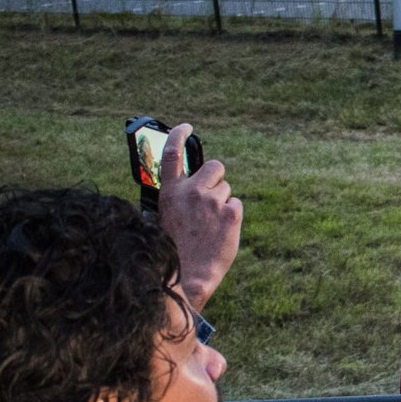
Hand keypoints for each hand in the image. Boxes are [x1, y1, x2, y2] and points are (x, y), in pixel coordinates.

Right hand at [160, 123, 242, 310]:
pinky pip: (236, 204)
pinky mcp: (231, 211)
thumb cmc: (175, 250)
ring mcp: (211, 200)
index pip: (171, 154)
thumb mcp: (165, 219)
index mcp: (169, 191)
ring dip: (222, 201)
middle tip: (211, 197)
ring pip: (226, 188)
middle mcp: (190, 191)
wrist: (190, 274)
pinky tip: (221, 231)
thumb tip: (190, 188)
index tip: (186, 127)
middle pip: (214, 166)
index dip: (178, 136)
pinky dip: (232, 216)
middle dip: (216, 178)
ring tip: (211, 225)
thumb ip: (177, 199)